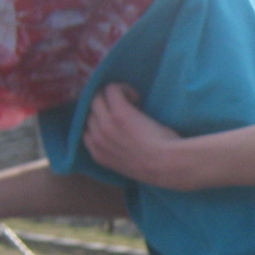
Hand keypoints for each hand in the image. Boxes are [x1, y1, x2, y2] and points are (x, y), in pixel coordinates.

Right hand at [83, 84, 198, 189]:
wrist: (168, 164)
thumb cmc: (158, 166)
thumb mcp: (129, 164)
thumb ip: (118, 151)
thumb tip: (121, 135)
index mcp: (99, 154)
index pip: (87, 129)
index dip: (100, 119)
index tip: (115, 118)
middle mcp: (97, 139)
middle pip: (90, 111)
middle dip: (105, 105)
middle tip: (126, 108)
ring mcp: (106, 124)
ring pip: (97, 97)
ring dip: (114, 96)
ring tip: (133, 102)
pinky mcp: (119, 112)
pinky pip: (112, 89)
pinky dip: (124, 88)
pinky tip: (137, 97)